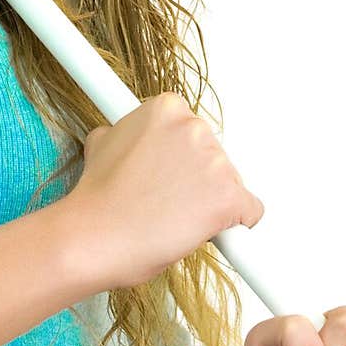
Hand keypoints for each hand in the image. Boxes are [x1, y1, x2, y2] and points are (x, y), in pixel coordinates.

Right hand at [65, 93, 263, 289]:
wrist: (94, 236)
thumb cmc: (97, 199)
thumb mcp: (102, 144)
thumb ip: (127, 134)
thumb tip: (128, 138)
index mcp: (167, 108)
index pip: (192, 130)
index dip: (179, 157)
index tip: (168, 173)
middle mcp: (194, 127)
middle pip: (215, 154)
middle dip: (196, 178)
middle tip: (166, 199)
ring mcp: (214, 162)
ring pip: (231, 182)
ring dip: (209, 201)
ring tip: (173, 217)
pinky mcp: (229, 197)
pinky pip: (250, 211)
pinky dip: (235, 225)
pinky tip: (205, 230)